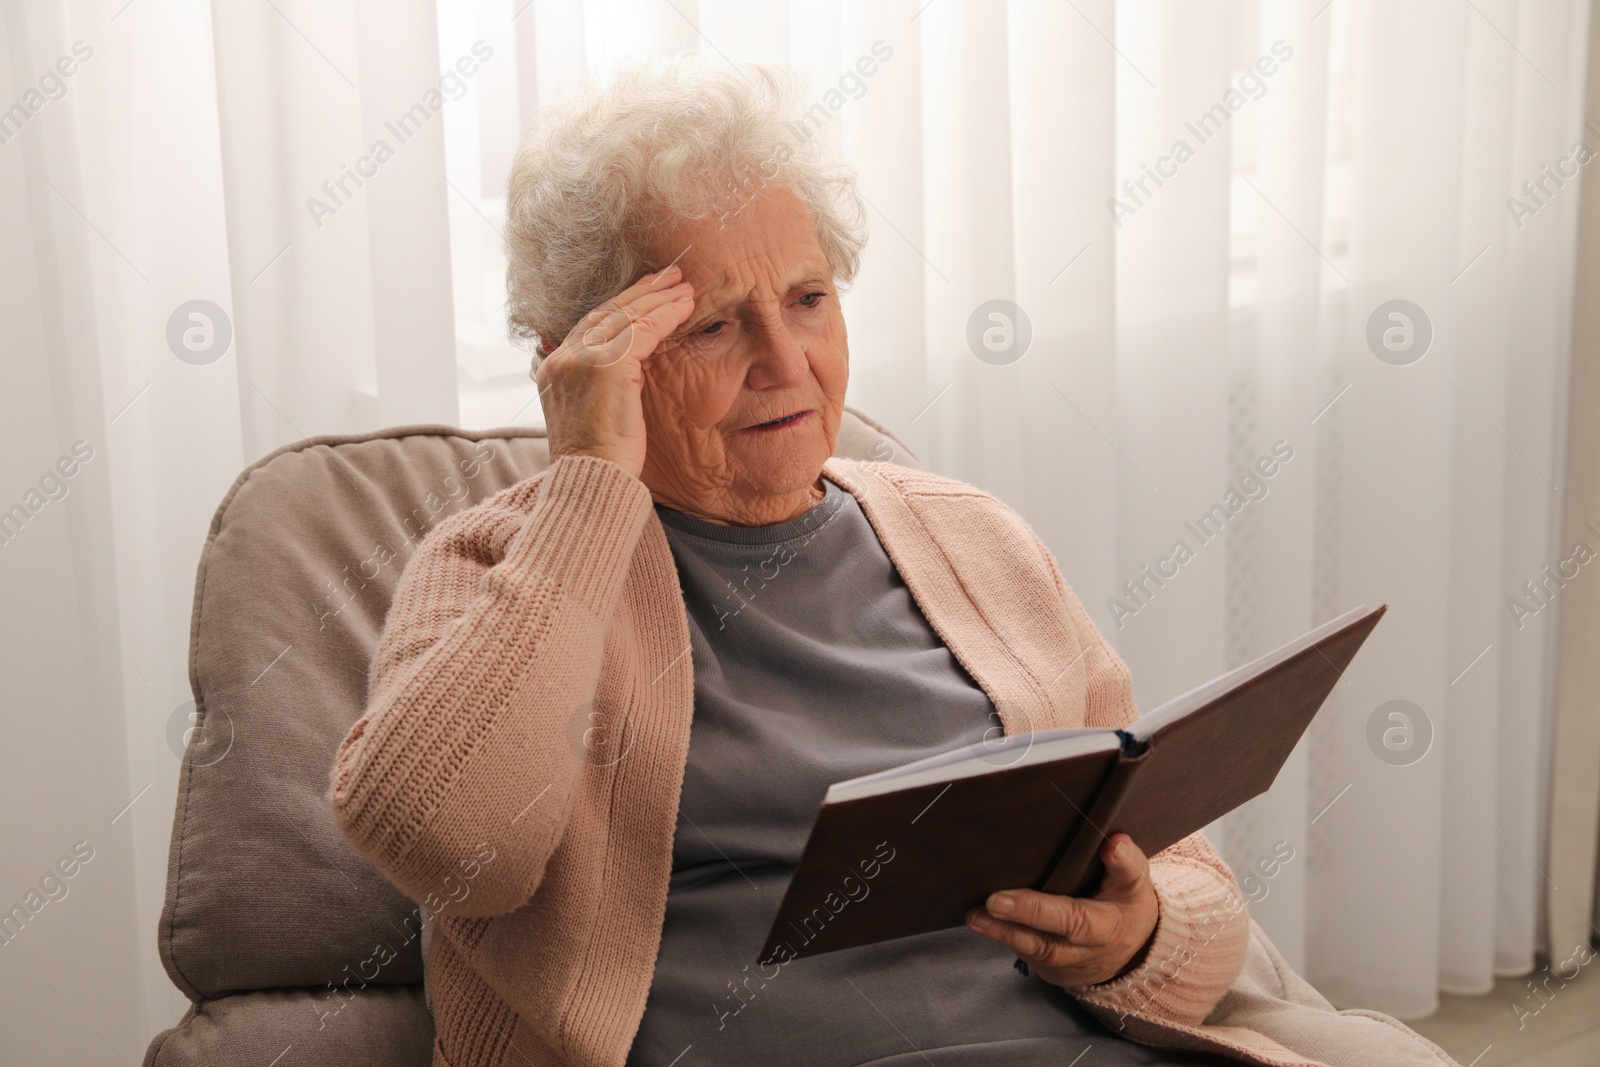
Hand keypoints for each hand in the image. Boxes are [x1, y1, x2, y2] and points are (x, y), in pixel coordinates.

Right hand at [537, 264, 695, 478]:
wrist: (591, 484)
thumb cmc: (598, 463)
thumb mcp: (590, 417)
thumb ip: (595, 389)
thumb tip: (622, 377)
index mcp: (553, 369)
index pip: (589, 325)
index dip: (621, 306)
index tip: (647, 294)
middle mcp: (561, 358)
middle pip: (605, 312)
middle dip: (640, 292)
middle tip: (669, 276)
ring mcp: (580, 359)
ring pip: (625, 316)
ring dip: (659, 298)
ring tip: (684, 286)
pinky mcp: (605, 366)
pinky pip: (642, 329)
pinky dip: (666, 314)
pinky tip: (686, 306)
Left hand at [965, 833, 1158, 987]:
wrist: (1132, 951)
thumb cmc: (1127, 905)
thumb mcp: (1136, 884)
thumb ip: (1126, 864)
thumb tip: (1113, 842)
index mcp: (1105, 928)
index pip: (1073, 920)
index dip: (1038, 909)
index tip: (1006, 897)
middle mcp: (1081, 952)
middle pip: (1045, 940)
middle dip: (1015, 921)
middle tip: (988, 904)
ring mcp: (1061, 963)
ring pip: (1028, 949)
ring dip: (999, 932)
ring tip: (973, 914)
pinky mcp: (1046, 967)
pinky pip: (1023, 951)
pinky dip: (1001, 935)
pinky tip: (980, 918)